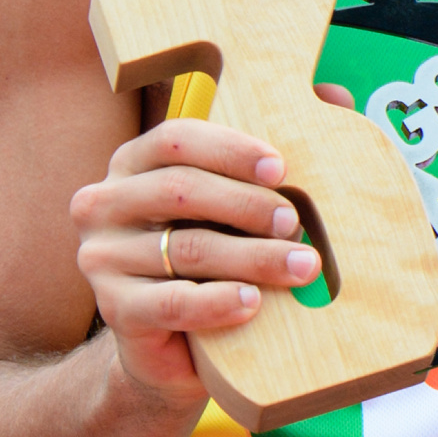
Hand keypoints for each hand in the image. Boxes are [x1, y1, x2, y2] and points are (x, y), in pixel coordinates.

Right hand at [67, 116, 323, 407]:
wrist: (172, 343)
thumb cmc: (213, 255)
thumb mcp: (235, 201)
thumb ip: (274, 152)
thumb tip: (335, 93)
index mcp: (134, 163)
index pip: (177, 139)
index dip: (231, 150)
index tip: (281, 169)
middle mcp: (106, 203)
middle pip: (182, 190)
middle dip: (248, 204)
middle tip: (296, 221)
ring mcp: (101, 257)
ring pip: (187, 248)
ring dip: (252, 256)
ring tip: (301, 266)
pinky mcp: (113, 308)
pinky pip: (171, 302)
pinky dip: (218, 302)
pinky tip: (253, 302)